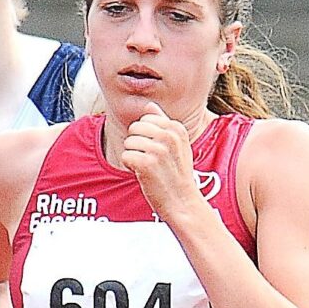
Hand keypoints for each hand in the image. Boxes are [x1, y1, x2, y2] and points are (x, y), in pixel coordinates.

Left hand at [122, 108, 208, 223]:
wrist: (182, 202)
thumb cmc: (177, 174)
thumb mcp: (177, 144)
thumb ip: (163, 123)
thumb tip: (149, 105)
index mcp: (177, 128)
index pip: (145, 119)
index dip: (146, 136)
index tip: (159, 151)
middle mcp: (169, 136)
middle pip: (134, 128)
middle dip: (137, 144)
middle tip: (152, 160)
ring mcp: (158, 150)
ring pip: (128, 142)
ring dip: (134, 156)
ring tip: (149, 168)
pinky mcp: (147, 164)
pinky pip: (125, 156)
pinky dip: (131, 167)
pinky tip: (144, 175)